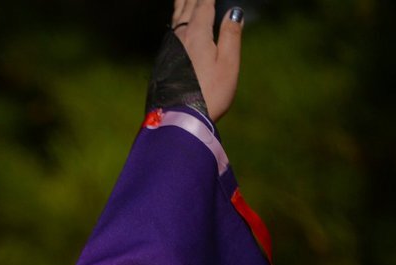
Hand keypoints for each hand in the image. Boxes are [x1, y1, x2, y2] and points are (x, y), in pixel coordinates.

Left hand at [171, 0, 243, 120]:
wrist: (177, 120)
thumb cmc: (208, 94)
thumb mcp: (227, 65)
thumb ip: (231, 36)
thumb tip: (234, 12)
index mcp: (197, 34)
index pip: (203, 5)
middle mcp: (179, 39)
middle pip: (185, 9)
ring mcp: (167, 51)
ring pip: (175, 21)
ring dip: (181, 6)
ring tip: (184, 0)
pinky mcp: (161, 65)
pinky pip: (170, 36)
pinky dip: (175, 24)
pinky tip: (176, 29)